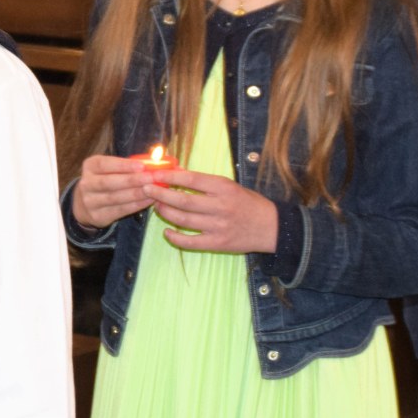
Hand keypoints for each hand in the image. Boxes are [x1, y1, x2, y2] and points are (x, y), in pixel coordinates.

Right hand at [70, 153, 161, 230]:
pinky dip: (136, 205)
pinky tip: (148, 201)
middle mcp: (86, 184)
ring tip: (152, 190)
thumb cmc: (105, 180)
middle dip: (132, 180)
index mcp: (90, 166)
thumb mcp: (109, 169)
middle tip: (151, 178)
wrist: (85, 204)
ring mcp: (90, 202)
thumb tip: (152, 163)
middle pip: (109, 182)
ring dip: (136, 194)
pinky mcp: (98, 216)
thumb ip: (127, 165)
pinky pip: (119, 210)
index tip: (141, 166)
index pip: (105, 164)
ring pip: (115, 198)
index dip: (123, 165)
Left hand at [149, 167, 279, 253]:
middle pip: (183, 200)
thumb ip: (205, 182)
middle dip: (160, 194)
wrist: (270, 227)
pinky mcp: (217, 243)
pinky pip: (190, 242)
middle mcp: (220, 206)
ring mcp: (218, 226)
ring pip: (183, 220)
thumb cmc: (248, 203)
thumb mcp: (230, 186)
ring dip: (165, 212)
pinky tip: (167, 232)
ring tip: (156, 206)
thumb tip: (176, 174)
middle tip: (147, 189)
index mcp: (224, 187)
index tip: (155, 174)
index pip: (191, 179)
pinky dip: (175, 237)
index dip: (170, 177)